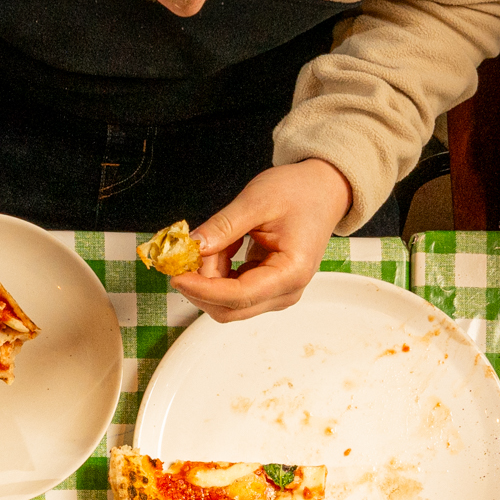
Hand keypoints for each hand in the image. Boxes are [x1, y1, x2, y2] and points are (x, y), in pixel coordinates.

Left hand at [172, 159, 352, 321]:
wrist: (322, 191)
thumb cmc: (299, 192)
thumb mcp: (257, 201)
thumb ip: (223, 227)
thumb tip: (191, 248)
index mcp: (291, 272)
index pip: (238, 296)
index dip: (202, 289)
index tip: (176, 275)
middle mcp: (287, 291)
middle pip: (229, 308)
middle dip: (201, 285)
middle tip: (187, 252)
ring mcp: (277, 294)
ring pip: (226, 302)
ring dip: (209, 276)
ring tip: (217, 238)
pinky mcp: (267, 289)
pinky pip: (231, 291)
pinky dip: (217, 272)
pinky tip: (225, 245)